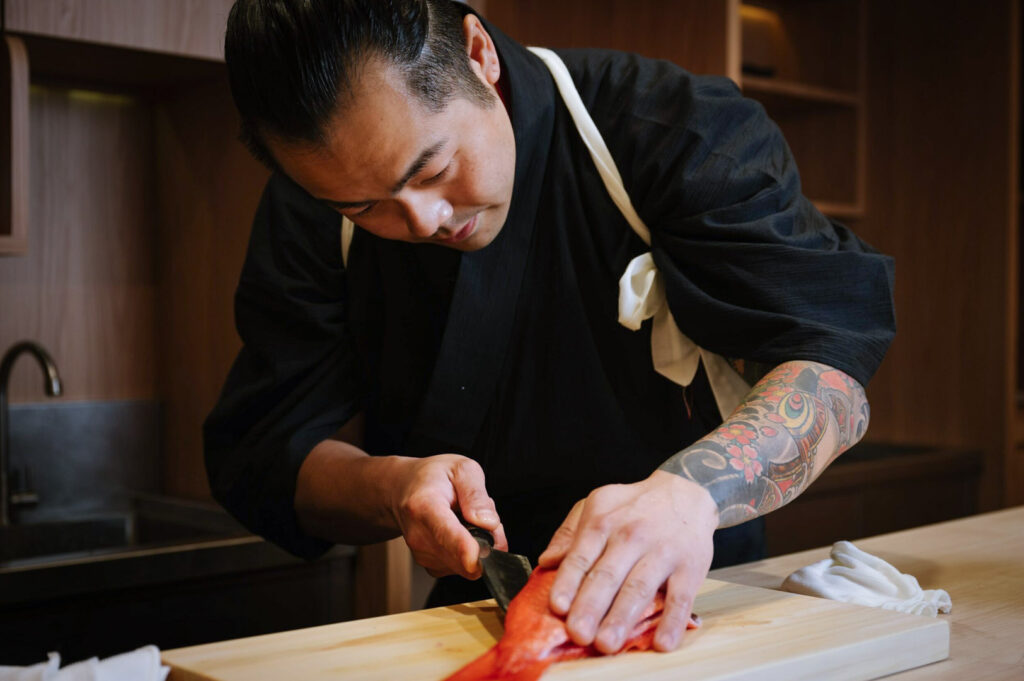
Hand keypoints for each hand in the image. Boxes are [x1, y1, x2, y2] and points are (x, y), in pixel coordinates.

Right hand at [388, 454, 507, 578]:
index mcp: (425, 505)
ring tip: (465, 518)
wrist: (403, 489)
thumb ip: (476, 495)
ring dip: (478, 544)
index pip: (445, 534)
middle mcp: (418, 535)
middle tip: (479, 513)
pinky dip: (469, 552)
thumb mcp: (462, 469)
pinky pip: (463, 567)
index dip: (465, 550)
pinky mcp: (429, 565)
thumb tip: (489, 523)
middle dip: (486, 540)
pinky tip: (460, 531)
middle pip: (464, 556)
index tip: (477, 559)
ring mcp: (422, 553)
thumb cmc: (433, 477)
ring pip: (468, 563)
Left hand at [537, 471, 717, 652]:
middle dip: (591, 607)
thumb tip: (548, 560)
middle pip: (607, 576)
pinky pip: (680, 598)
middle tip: (578, 634)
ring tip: (607, 643)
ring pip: (639, 588)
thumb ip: (569, 533)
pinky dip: (672, 622)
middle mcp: (631, 537)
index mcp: (603, 523)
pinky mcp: (690, 568)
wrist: (685, 492)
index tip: (558, 607)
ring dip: (623, 618)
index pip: (581, 557)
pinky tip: (662, 642)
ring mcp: (662, 552)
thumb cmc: (635, 505)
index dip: (568, 583)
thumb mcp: (597, 504)